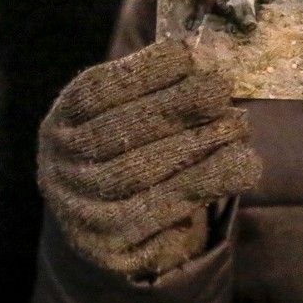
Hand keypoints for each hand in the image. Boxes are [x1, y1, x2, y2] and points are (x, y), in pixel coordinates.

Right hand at [37, 39, 261, 277]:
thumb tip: (203, 64)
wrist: (107, 229)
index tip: (186, 57)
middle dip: (175, 105)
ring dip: (197, 144)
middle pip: (118, 132)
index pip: (96, 93)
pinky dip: (206, 183)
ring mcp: (79, 209)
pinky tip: (241, 165)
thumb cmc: (127, 156)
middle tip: (220, 90)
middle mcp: (60, 166)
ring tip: (238, 125)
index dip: (141, 73)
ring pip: (141, 171)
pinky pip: (163, 209)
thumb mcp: (126, 117)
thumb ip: (155, 93)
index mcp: (61, 124)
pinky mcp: (111, 245)